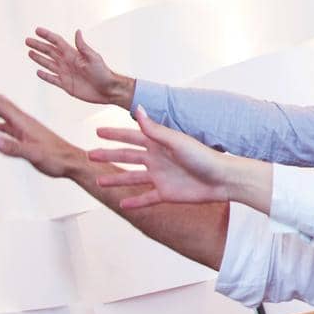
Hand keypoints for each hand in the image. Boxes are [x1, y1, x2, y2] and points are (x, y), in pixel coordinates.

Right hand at [0, 85, 82, 178]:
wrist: (74, 162)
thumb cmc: (58, 159)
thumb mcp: (34, 154)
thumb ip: (14, 147)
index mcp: (26, 123)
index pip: (3, 105)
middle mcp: (27, 123)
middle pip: (4, 106)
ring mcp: (28, 130)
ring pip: (7, 115)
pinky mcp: (30, 138)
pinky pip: (12, 127)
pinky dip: (1, 122)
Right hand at [25, 27, 132, 106]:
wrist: (108, 90)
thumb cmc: (103, 72)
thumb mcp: (93, 58)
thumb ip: (83, 46)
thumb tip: (77, 31)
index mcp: (73, 54)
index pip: (57, 42)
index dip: (47, 36)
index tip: (37, 30)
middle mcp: (68, 62)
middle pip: (49, 52)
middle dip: (38, 46)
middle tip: (27, 40)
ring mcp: (66, 73)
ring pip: (48, 64)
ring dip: (39, 58)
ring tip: (29, 52)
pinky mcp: (66, 85)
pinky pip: (52, 79)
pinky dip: (45, 76)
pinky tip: (38, 72)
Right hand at [90, 108, 242, 209]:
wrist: (223, 180)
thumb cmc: (203, 157)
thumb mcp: (176, 142)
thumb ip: (154, 129)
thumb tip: (137, 108)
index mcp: (160, 144)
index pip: (131, 137)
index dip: (114, 135)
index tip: (96, 131)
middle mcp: (158, 159)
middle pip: (128, 157)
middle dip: (109, 155)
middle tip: (89, 155)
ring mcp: (161, 177)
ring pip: (132, 178)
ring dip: (116, 178)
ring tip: (98, 181)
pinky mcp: (167, 194)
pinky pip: (146, 198)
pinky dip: (134, 202)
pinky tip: (121, 204)